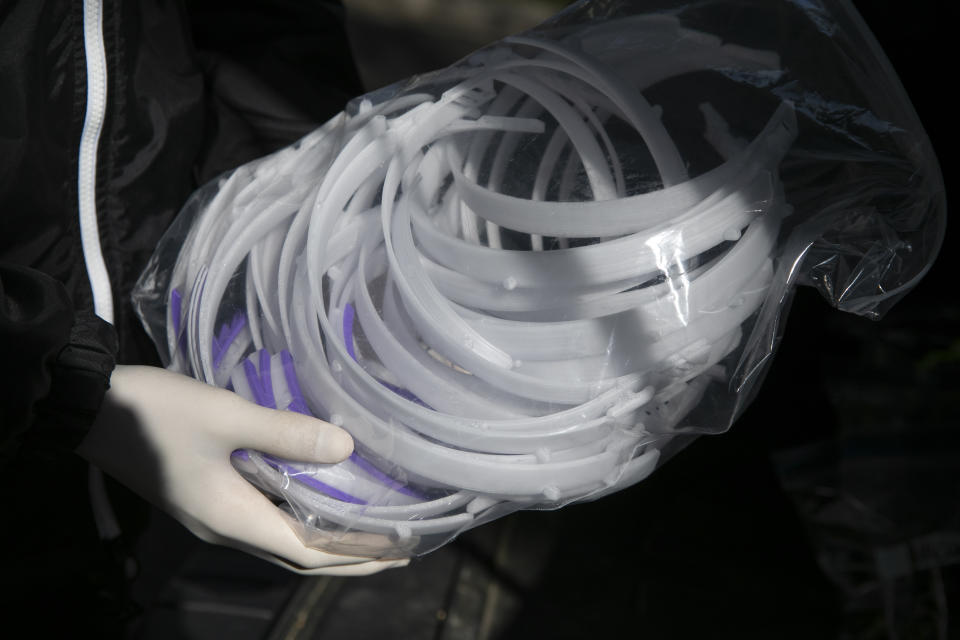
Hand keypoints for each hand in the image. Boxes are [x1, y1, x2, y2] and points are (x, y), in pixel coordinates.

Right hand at [77, 365, 407, 575]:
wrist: (91, 408)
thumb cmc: (158, 413)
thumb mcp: (225, 416)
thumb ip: (286, 433)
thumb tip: (346, 448)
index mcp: (233, 518)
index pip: (308, 551)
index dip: (356, 555)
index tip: (399, 553)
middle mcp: (226, 527)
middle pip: (298, 554)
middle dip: (348, 558)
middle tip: (396, 551)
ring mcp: (213, 514)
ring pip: (281, 538)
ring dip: (325, 540)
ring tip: (366, 528)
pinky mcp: (206, 495)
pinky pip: (265, 518)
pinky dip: (299, 517)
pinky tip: (316, 496)